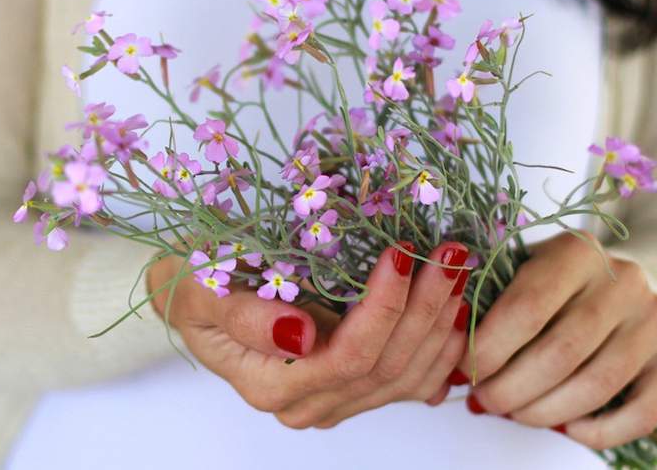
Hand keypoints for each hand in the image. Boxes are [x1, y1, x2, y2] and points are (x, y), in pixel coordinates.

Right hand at [148, 241, 471, 427]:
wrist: (199, 293)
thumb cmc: (198, 283)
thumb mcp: (203, 290)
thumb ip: (245, 316)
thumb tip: (301, 334)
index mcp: (272, 385)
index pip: (348, 356)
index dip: (384, 308)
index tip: (402, 253)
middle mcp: (308, 403)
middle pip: (386, 367)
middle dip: (424, 308)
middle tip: (449, 253)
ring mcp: (335, 400)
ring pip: (406, 377)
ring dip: (440, 324)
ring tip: (458, 272)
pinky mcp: (354, 387)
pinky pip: (411, 382)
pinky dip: (440, 349)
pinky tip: (457, 315)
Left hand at [454, 232, 656, 449]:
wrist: (632, 287)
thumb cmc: (560, 284)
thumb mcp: (524, 270)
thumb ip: (489, 299)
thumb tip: (446, 348)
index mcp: (575, 251)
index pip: (525, 308)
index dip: (488, 347)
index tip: (464, 369)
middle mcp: (623, 281)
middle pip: (559, 352)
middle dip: (511, 387)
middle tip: (483, 400)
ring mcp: (655, 320)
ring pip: (595, 384)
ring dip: (544, 411)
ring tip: (514, 413)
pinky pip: (641, 410)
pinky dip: (598, 430)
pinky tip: (566, 428)